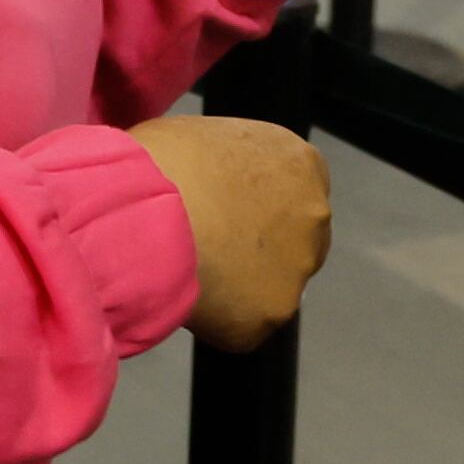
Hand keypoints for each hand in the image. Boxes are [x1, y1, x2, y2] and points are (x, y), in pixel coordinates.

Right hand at [135, 114, 331, 348]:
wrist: (148, 214)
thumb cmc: (161, 166)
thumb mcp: (202, 140)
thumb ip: (225, 164)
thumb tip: (206, 181)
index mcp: (301, 163)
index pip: (294, 194)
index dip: (257, 211)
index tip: (228, 219)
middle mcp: (314, 213)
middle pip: (295, 243)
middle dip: (259, 253)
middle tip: (211, 253)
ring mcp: (299, 265)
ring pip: (271, 288)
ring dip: (238, 288)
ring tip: (189, 273)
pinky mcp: (276, 311)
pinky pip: (246, 324)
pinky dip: (218, 321)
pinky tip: (188, 297)